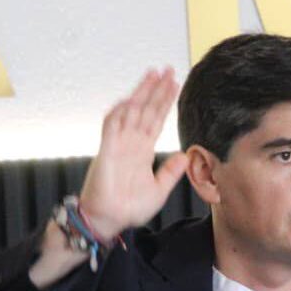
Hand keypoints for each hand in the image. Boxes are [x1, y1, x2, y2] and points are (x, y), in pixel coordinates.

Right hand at [78, 68, 187, 238]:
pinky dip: (119, 111)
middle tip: (168, 70)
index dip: (164, 102)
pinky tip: (130, 98)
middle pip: (146, 109)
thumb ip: (170, 172)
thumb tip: (183, 155)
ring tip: (153, 75)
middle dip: (156, 89)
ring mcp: (118, 145)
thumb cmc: (129, 208)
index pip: (155, 120)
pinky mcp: (106, 150)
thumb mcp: (159, 190)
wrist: (109, 220)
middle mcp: (130, 143)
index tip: (174, 85)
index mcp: (142, 151)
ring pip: (130, 111)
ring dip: (141, 93)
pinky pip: (111, 126)